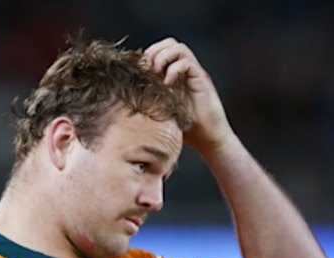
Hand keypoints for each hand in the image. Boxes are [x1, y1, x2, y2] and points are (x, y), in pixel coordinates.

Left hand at [143, 38, 234, 153]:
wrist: (208, 139)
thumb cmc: (185, 130)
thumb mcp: (160, 113)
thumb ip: (148, 102)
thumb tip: (125, 101)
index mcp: (173, 75)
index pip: (159, 50)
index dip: (147, 55)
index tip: (139, 72)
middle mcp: (184, 71)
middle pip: (169, 43)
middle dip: (154, 52)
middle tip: (148, 70)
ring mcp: (193, 74)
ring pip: (178, 48)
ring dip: (163, 57)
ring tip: (157, 74)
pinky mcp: (201, 80)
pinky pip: (187, 62)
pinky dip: (175, 69)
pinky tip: (168, 84)